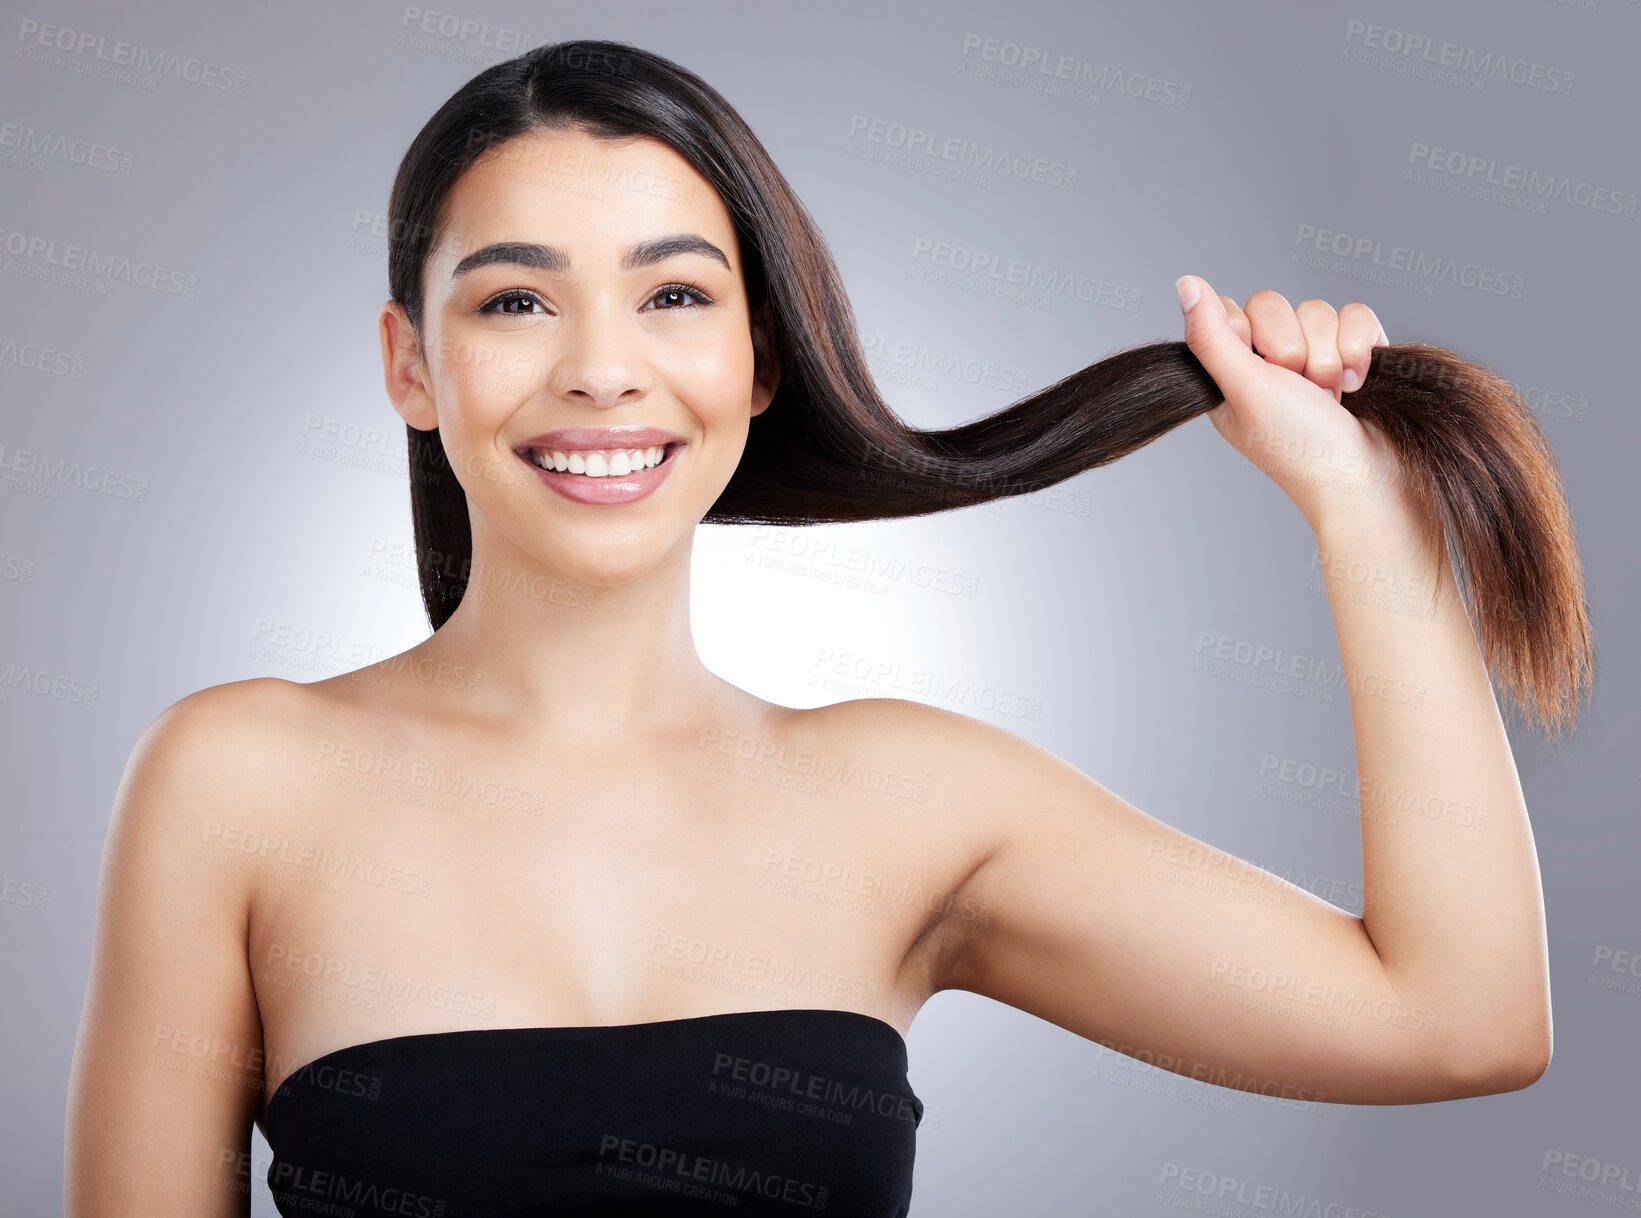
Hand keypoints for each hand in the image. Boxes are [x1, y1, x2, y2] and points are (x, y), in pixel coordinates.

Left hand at [1176, 275, 1401, 529]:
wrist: (1365, 477)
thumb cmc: (1299, 446)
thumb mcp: (1244, 389)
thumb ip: (1212, 336)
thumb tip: (1186, 284)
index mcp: (1229, 374)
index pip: (1228, 310)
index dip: (1248, 332)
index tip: (1258, 368)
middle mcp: (1266, 364)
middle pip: (1272, 304)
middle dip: (1293, 349)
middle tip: (1298, 389)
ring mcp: (1312, 358)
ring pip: (1317, 309)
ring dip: (1329, 355)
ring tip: (1329, 396)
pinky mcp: (1353, 352)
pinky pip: (1356, 315)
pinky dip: (1361, 348)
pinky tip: (1357, 384)